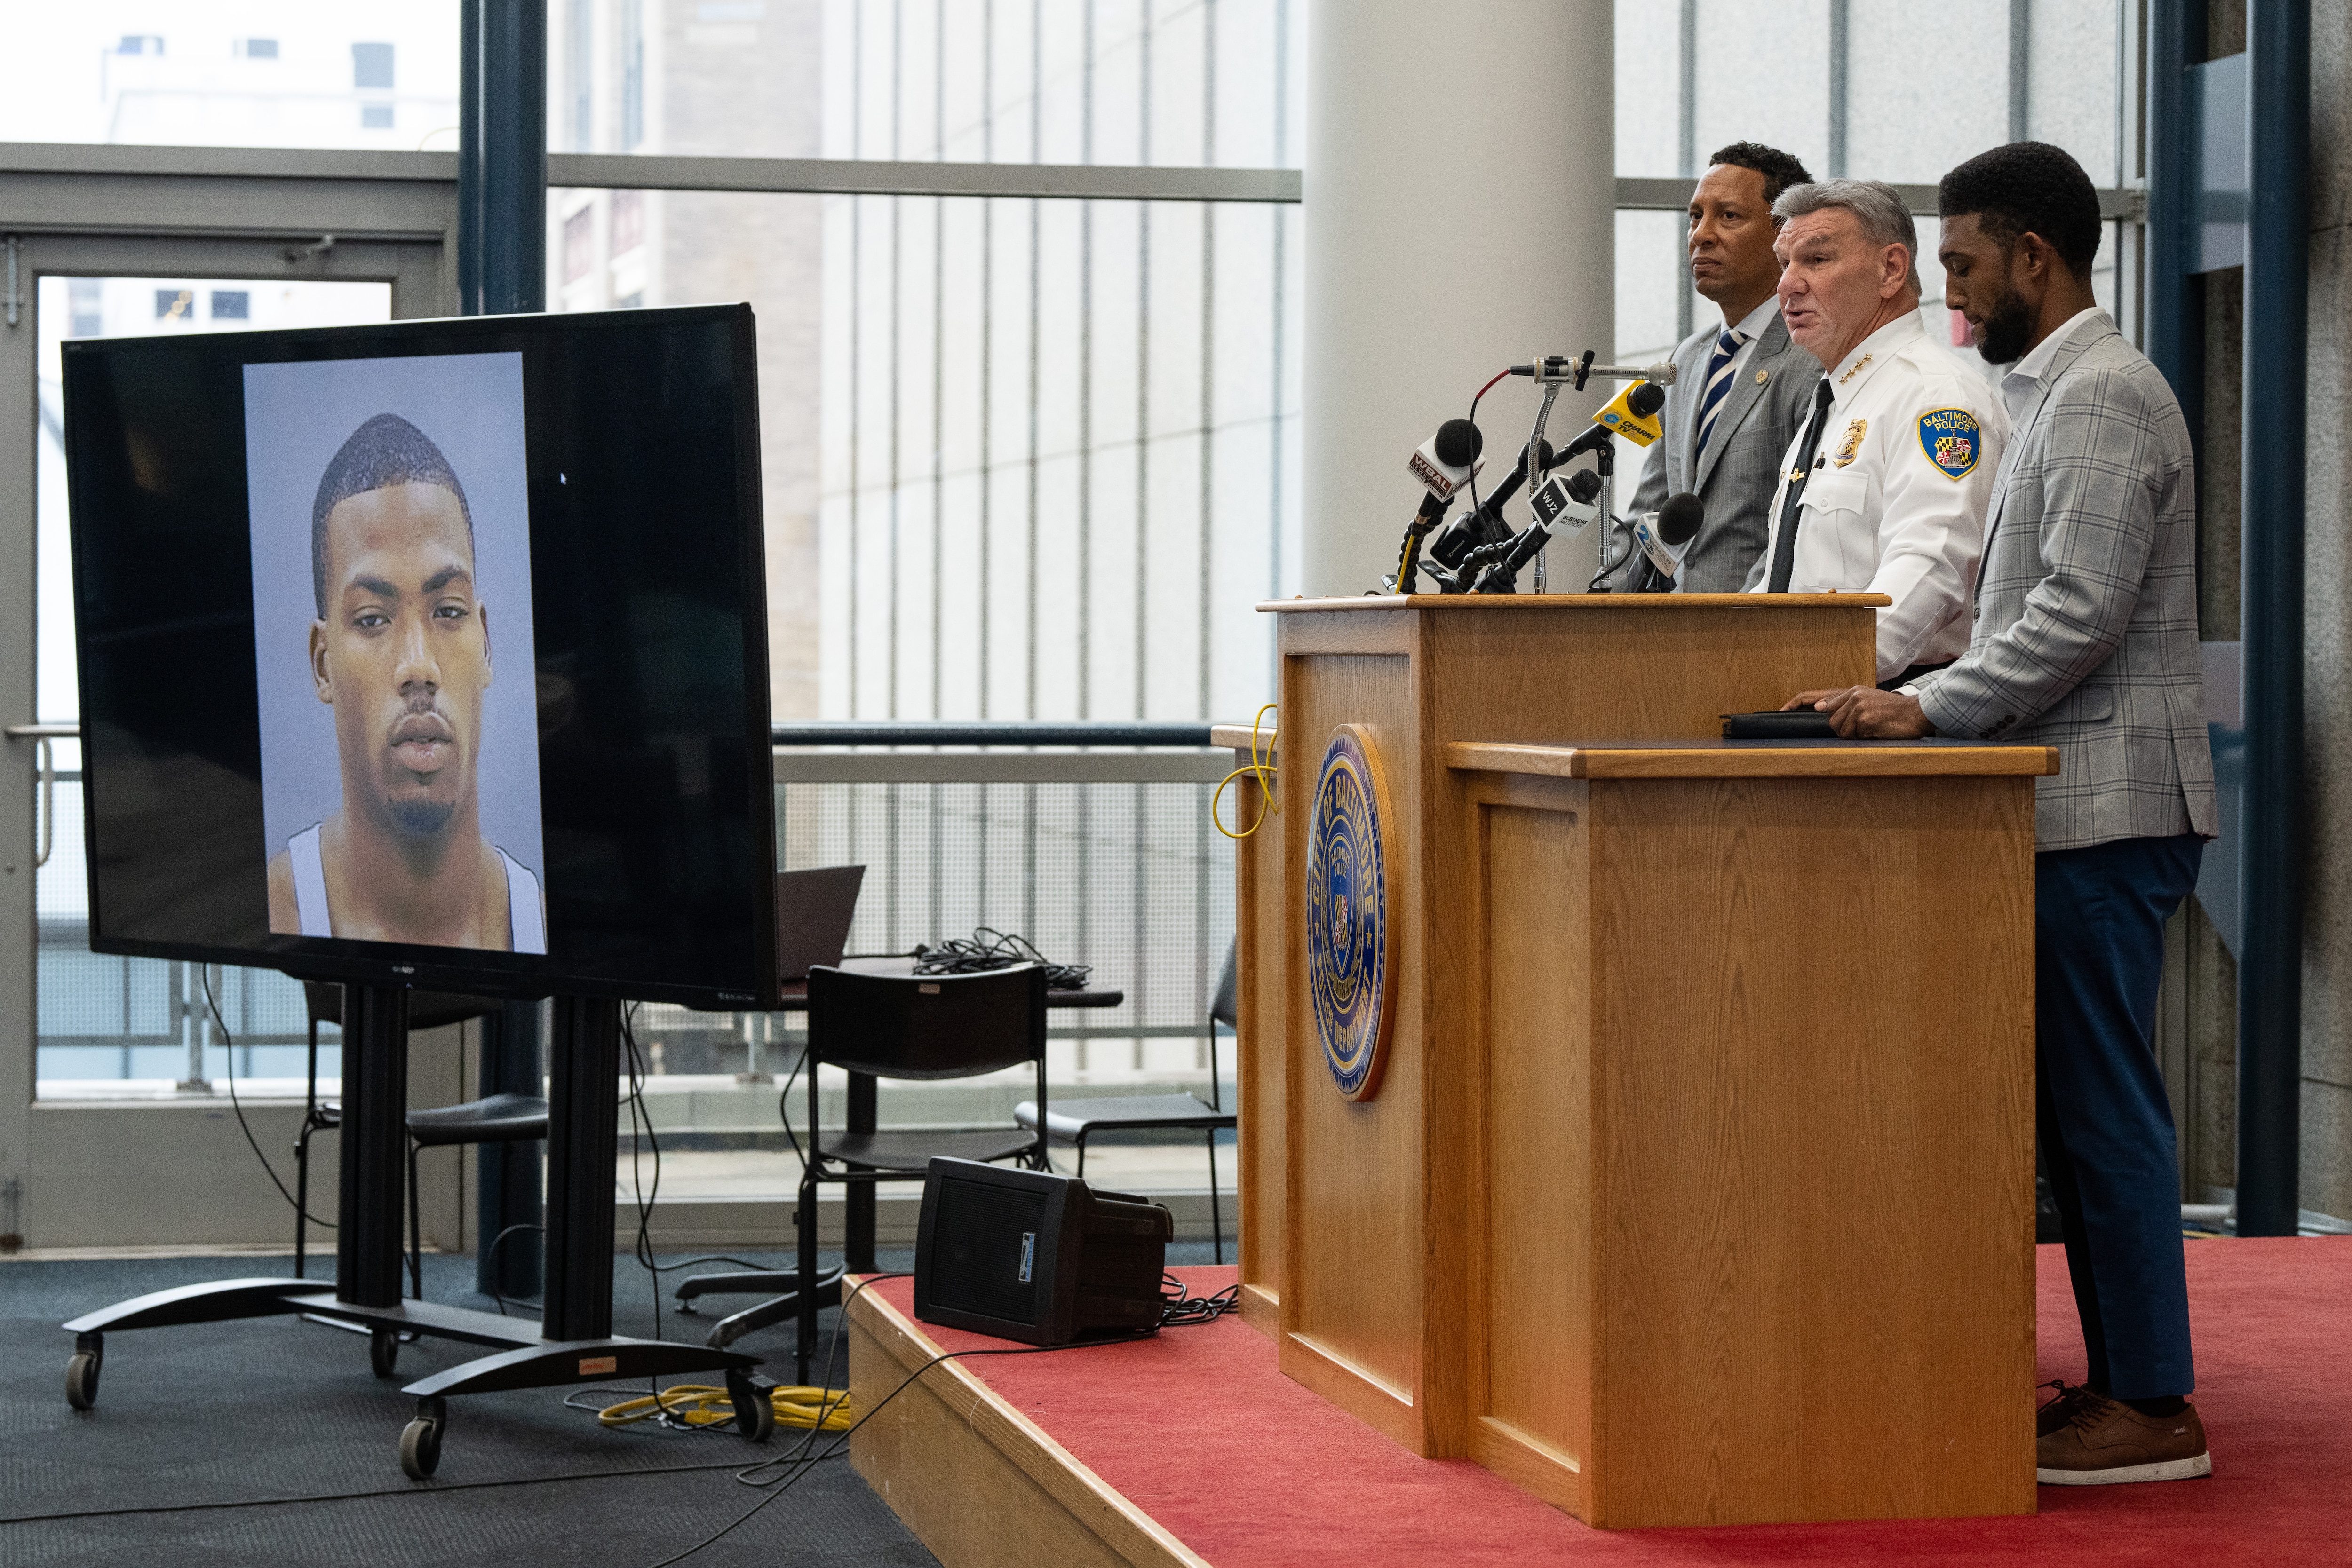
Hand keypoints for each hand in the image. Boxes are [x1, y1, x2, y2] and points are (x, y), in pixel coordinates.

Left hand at [1781, 686, 1937, 738]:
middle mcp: (1852, 695)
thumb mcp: (1867, 701)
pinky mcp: (1865, 718)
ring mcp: (1858, 706)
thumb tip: (1818, 709)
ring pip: (1839, 729)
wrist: (1917, 713)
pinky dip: (1862, 737)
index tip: (1781, 711)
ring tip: (1871, 727)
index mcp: (1851, 691)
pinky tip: (1875, 729)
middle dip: (1841, 729)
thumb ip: (1843, 704)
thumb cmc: (1892, 711)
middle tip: (1861, 728)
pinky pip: (1852, 735)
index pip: (1815, 697)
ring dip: (1853, 734)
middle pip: (1829, 720)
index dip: (1795, 704)